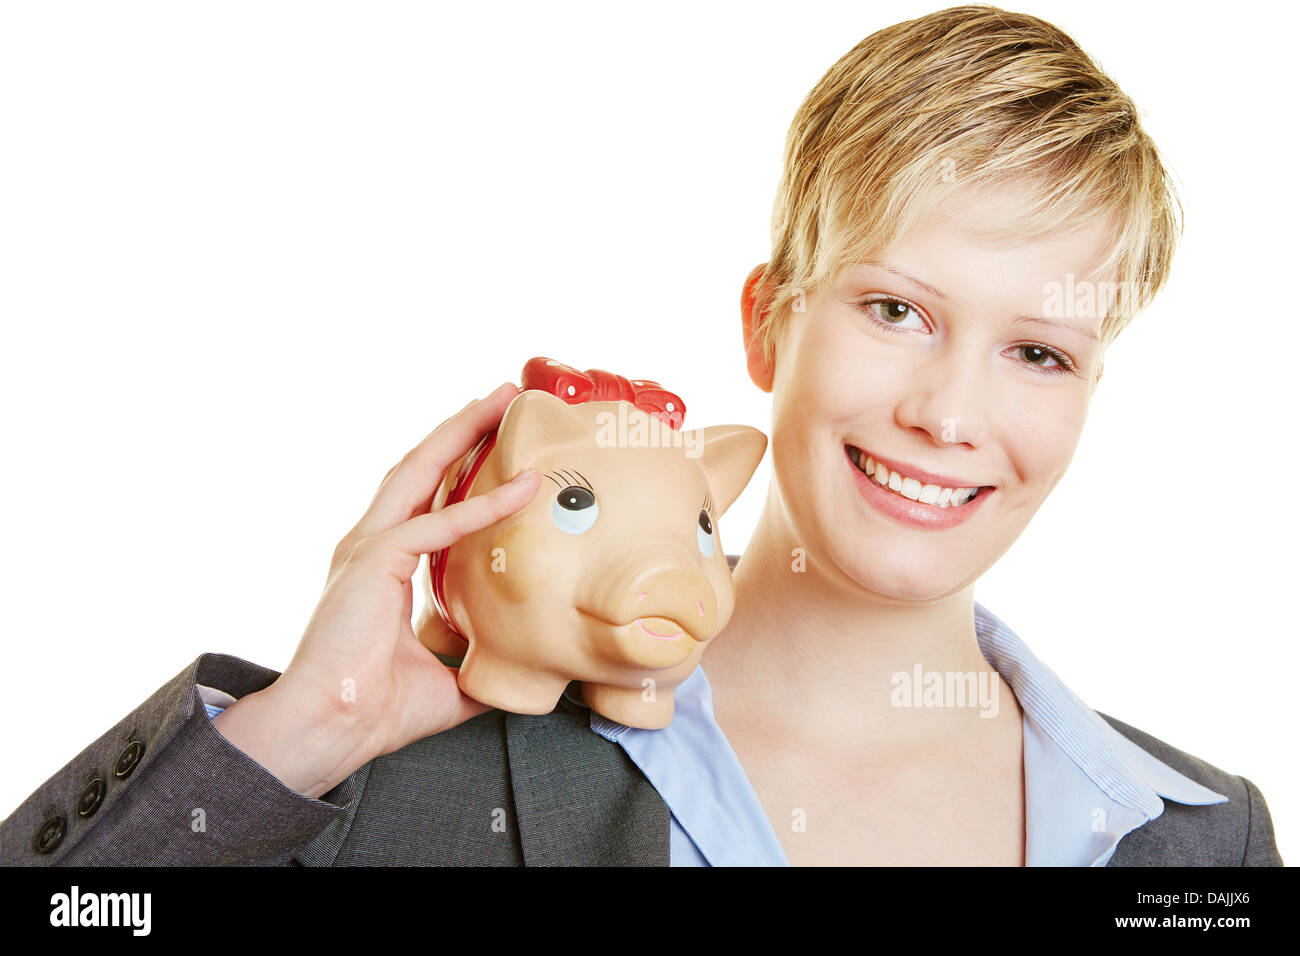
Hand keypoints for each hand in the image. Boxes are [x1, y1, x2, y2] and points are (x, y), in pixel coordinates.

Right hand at [212, 381, 540, 797]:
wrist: (328, 729)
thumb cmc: (373, 710)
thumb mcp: (446, 681)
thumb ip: (479, 664)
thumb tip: (521, 667)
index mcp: (382, 564)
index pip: (426, 498)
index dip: (460, 465)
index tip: (495, 439)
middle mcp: (372, 544)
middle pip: (421, 466)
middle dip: (461, 426)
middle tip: (502, 396)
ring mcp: (368, 547)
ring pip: (420, 470)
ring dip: (463, 432)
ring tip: (500, 402)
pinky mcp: (373, 561)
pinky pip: (438, 524)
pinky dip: (482, 505)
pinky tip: (521, 488)